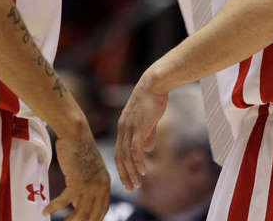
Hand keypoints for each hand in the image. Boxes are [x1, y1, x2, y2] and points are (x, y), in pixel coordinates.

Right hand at [44, 130, 109, 219]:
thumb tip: (76, 205)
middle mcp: (101, 186)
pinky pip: (64, 201)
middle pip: (92, 216)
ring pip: (80, 214)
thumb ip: (85, 188)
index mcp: (106, 183)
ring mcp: (90, 185)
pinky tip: (45, 211)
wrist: (75, 132)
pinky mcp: (77, 181)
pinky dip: (54, 207)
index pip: (102, 211)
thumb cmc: (78, 149)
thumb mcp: (86, 171)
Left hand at [115, 73, 167, 191]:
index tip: (128, 179)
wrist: (154, 83)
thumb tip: (147, 150)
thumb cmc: (153, 98)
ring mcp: (129, 128)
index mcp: (124, 126)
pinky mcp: (138, 127)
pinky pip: (135, 149)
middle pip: (119, 157)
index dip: (122, 166)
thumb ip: (147, 135)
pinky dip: (138, 162)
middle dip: (124, 174)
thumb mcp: (149, 119)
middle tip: (130, 188)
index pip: (118, 151)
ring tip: (137, 184)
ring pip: (126, 156)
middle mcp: (123, 128)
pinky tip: (143, 171)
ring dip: (131, 172)